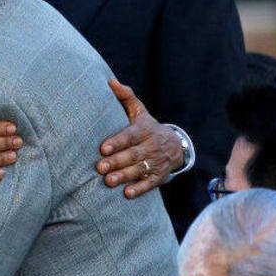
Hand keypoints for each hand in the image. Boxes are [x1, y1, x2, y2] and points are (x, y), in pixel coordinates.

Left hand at [96, 79, 182, 198]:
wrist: (175, 144)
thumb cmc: (147, 126)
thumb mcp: (139, 111)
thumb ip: (125, 97)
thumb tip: (110, 81)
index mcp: (145, 129)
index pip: (131, 135)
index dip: (118, 142)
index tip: (103, 148)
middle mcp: (152, 146)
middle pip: (134, 154)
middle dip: (117, 161)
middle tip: (100, 167)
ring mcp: (157, 162)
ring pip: (140, 169)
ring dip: (124, 176)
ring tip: (109, 181)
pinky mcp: (160, 176)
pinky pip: (150, 183)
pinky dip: (140, 188)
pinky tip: (128, 193)